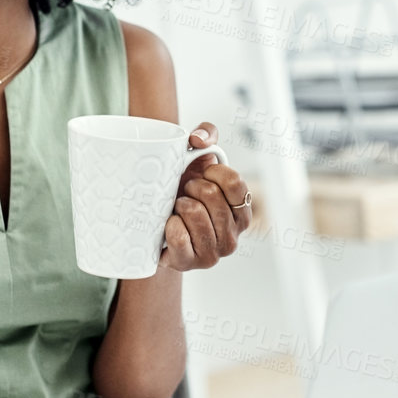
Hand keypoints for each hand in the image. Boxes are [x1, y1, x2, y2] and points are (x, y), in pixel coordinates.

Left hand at [160, 121, 251, 271]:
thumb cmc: (181, 188)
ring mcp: (213, 252)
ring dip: (179, 204)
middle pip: (212, 196)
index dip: (213, 173)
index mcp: (242, 209)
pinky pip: (179, 237)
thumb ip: (206, 133)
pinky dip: (169, 226)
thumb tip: (199, 140)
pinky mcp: (189, 264)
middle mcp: (233, 234)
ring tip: (176, 207)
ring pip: (195, 214)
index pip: (235, 183)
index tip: (201, 175)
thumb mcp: (197, 157)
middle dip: (192, 187)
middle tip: (185, 192)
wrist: (155, 223)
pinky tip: (168, 224)